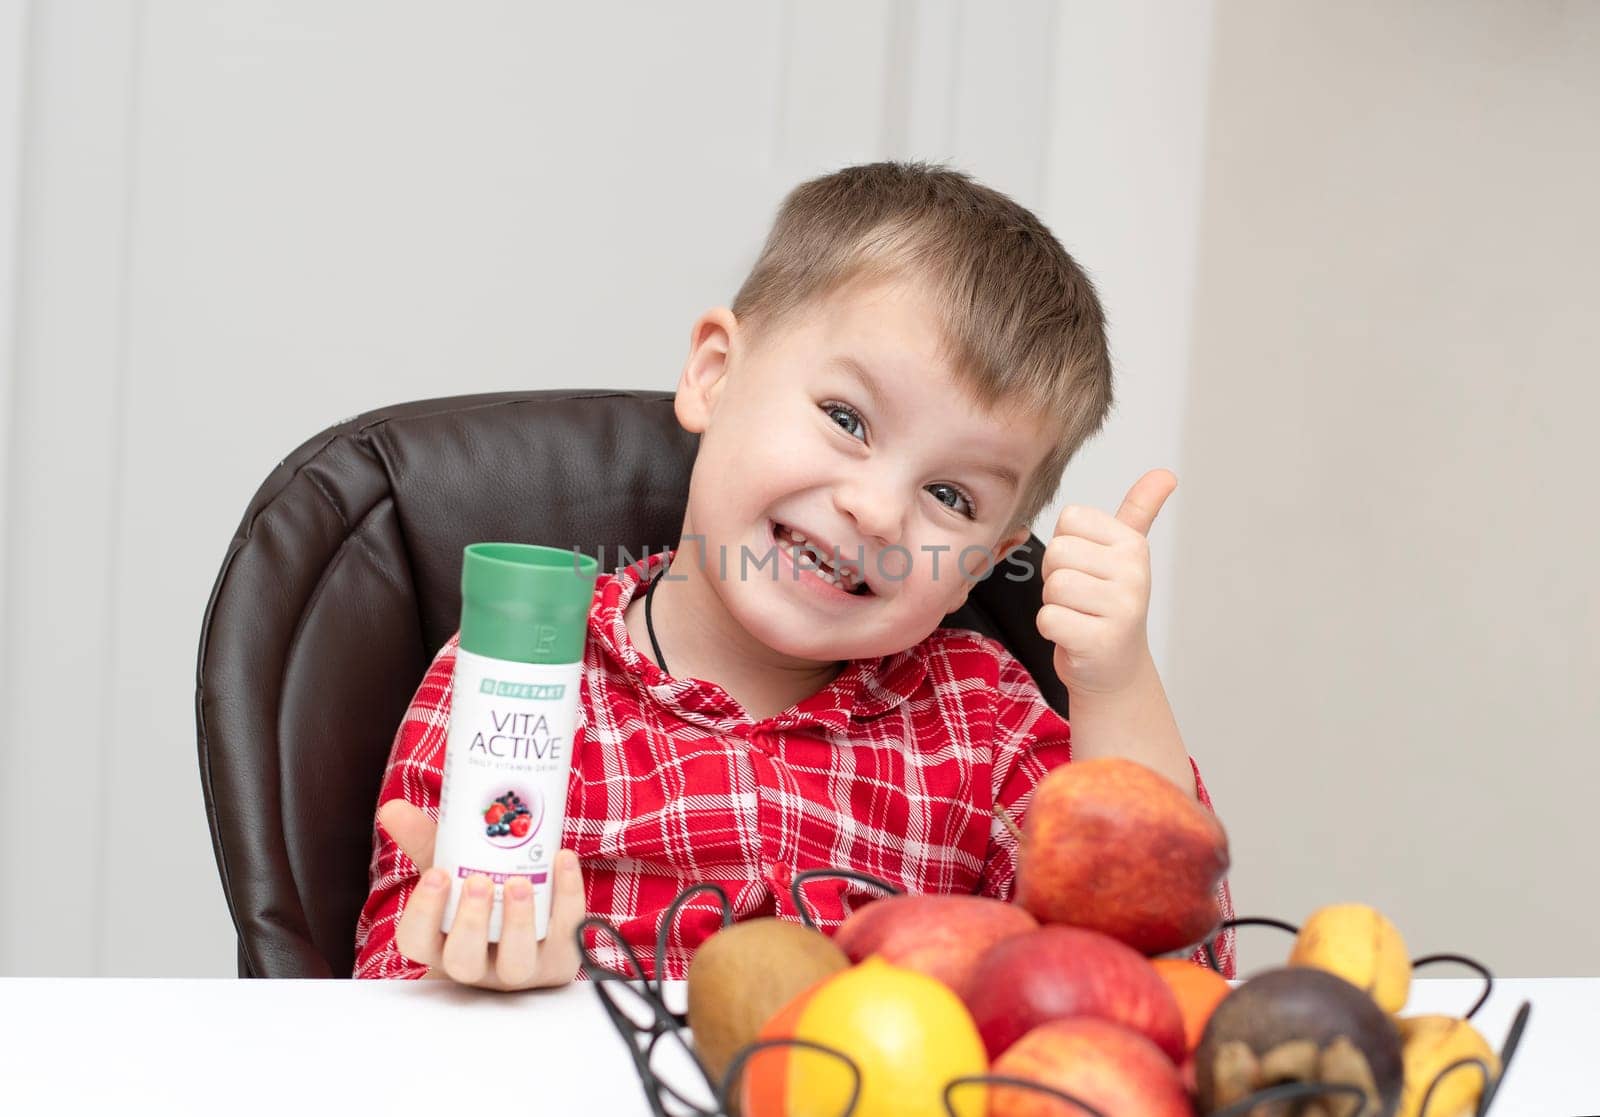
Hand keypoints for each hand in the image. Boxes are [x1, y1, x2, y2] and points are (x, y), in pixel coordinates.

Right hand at [380, 799, 586, 989]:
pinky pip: (567, 934)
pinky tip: (562, 860)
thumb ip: (425, 841)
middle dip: (470, 921)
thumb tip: (392, 807)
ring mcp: (522, 968)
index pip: (416, 941)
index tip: (437, 874)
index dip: (423, 912)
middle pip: (463, 959)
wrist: (535, 936)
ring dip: (517, 920)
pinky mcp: (562, 959)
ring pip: (515, 961)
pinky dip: (567, 895)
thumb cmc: (483, 901)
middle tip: (478, 882)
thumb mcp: (453, 872)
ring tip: (519, 881)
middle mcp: (478, 964)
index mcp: (441, 944)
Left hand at [1036, 469, 1175, 696]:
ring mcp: (1122, 607)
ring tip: (1079, 615)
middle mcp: (1134, 572)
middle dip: (1056, 577)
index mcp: (1133, 544)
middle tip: (1080, 598)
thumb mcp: (1125, 554)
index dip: (1065, 546)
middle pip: (1057, 552)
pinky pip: (1049, 618)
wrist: (1114, 668)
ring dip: (1055, 604)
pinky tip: (1075, 635)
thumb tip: (1166, 474)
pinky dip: (1052, 629)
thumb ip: (1139, 511)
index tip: (1086, 569)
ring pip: (1053, 586)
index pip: (1069, 519)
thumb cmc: (1109, 605)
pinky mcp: (1101, 640)